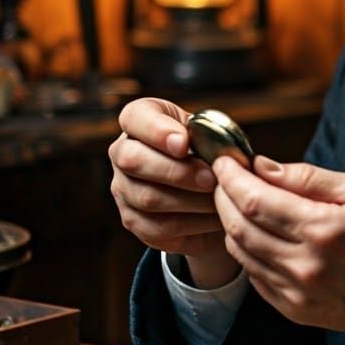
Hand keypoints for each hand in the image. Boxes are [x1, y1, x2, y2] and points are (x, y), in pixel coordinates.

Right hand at [109, 97, 237, 287]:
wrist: (207, 185)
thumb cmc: (208, 149)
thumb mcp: (210, 132)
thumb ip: (210, 136)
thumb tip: (222, 157)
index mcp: (139, 120)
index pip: (134, 117)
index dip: (156, 130)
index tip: (184, 143)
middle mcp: (122, 153)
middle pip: (133, 160)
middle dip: (176, 171)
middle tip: (210, 178)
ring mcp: (123, 189)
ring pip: (147, 198)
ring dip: (190, 201)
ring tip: (221, 199)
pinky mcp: (134, 221)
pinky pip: (157, 227)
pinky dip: (192, 224)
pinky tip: (214, 217)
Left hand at [210, 155, 344, 342]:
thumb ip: (309, 178)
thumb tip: (263, 166)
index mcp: (323, 229)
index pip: (254, 200)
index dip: (231, 178)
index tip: (225, 162)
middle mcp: (305, 264)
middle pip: (239, 227)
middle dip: (224, 197)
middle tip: (226, 179)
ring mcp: (298, 293)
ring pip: (241, 254)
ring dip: (232, 224)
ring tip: (242, 204)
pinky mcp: (296, 311)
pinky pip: (255, 277)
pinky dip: (248, 252)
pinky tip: (261, 236)